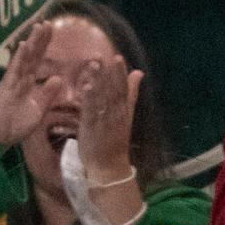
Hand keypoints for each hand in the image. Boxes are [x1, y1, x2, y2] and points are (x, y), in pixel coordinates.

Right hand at [0, 19, 58, 152]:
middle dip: (40, 38)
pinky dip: (19, 57)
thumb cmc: (17, 124)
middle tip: (48, 22)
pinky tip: (24, 45)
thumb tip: (58, 78)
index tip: (52, 30)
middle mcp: (21, 77)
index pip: (39, 59)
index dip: (45, 45)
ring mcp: (13, 80)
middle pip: (32, 54)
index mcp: (29, 82)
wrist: (0, 137)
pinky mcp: (7, 87)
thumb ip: (47, 94)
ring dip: (32, 42)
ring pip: (24, 58)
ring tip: (39, 27)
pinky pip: (14, 70)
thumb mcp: (38, 109)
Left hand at [71, 49, 140, 181]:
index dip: (120, 74)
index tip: (118, 57)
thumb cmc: (115, 140)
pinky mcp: (90, 129)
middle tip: (104, 56)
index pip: (122, 90)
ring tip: (94, 65)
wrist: (109, 167)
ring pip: (102, 99)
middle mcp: (115, 115)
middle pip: (113, 92)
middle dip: (109, 74)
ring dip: (98, 82)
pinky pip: (90, 112)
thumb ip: (131, 93)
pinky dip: (89, 100)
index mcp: (123, 111)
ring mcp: (103, 122)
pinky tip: (86, 87)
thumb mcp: (126, 115)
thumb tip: (138, 72)